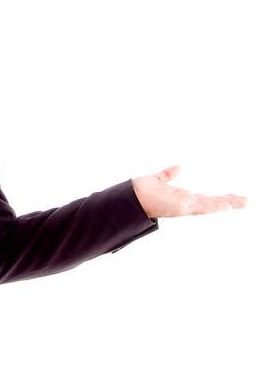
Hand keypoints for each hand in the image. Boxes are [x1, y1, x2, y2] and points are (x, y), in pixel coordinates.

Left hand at [131, 165, 246, 217]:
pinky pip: (200, 207)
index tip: (232, 197)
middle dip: (229, 202)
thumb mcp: (158, 179)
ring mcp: (184, 206)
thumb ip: (168, 174)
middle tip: (247, 201)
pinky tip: (226, 205)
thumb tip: (178, 167)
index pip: (205, 198)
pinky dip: (213, 206)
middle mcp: (185, 202)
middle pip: (212, 202)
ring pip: (210, 205)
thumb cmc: (140, 191)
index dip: (219, 198)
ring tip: (243, 202)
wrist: (129, 197)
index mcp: (182, 197)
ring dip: (226, 204)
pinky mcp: (180, 208)